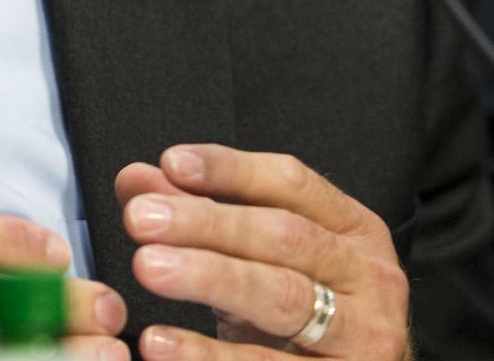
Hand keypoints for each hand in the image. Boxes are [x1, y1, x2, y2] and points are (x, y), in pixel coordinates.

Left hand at [117, 144, 409, 359]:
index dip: (230, 169)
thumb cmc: (303, 315)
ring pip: (281, 298)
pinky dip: (209, 356)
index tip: (172, 163)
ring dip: (209, 277)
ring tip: (148, 267)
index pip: (291, 182)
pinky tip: (162, 344)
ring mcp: (365, 337)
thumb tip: (136, 182)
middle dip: (207, 223)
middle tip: (141, 217)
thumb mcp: (258, 258)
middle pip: (283, 236)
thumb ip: (200, 213)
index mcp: (353, 229)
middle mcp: (369, 277)